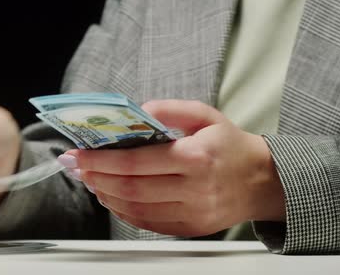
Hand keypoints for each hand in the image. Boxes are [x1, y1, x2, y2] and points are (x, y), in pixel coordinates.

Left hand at [59, 100, 284, 236]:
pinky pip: (147, 223)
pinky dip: (123, 210)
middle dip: (97, 177)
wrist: (262, 181)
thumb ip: (169, 109)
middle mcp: (194, 189)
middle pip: (130, 188)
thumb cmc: (230, 145)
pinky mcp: (190, 229)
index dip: (101, 160)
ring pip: (135, 209)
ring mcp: (192, 214)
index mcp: (196, 157)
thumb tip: (135, 112)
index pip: (136, 162)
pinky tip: (112, 196)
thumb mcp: (205, 115)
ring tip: (91, 179)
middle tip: (78, 167)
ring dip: (106, 194)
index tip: (79, 154)